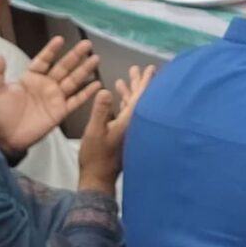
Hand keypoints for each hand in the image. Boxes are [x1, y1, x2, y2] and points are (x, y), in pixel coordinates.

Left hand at [0, 37, 100, 157]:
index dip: (51, 50)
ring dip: (84, 70)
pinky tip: (97, 84)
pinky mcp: (61, 111)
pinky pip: (76, 100)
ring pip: (73, 80)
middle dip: (75, 56)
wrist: (5, 138)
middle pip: (63, 67)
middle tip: (87, 44)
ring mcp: (55, 97)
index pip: (43, 60)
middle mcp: (45, 85)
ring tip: (95, 59)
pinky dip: (86, 93)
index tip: (61, 39)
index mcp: (30, 78)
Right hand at [75, 65, 150, 192]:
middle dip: (138, 83)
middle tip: (138, 68)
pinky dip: (125, 103)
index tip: (151, 68)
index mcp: (130, 121)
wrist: (98, 178)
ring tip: (127, 77)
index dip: (146, 81)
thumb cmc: (96, 156)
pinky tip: (119, 97)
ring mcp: (130, 130)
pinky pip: (128, 114)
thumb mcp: (94, 131)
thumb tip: (106, 90)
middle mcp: (134, 125)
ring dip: (130, 92)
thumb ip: (100, 110)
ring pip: (133, 106)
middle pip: (139, 99)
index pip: (141, 97)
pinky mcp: (124, 135)